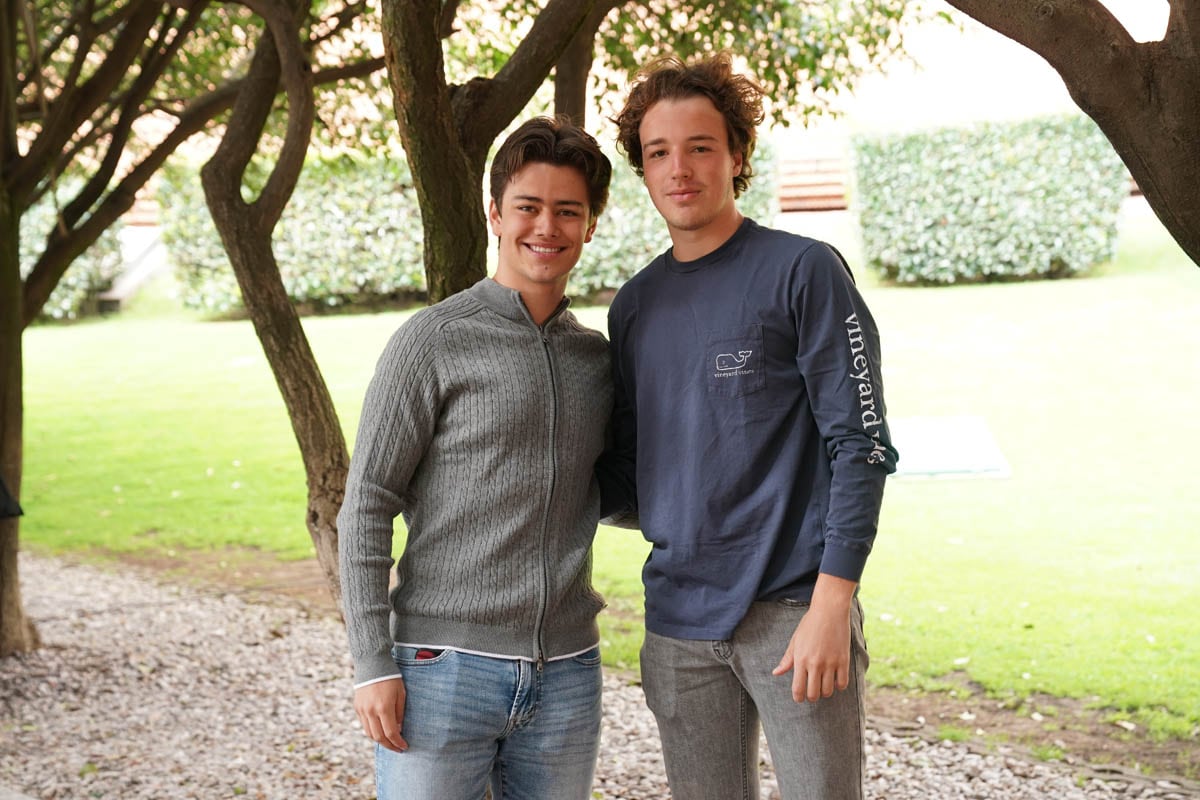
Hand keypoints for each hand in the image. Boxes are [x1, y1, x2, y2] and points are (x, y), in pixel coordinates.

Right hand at [354, 678, 407, 751]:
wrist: (372, 663)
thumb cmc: (391, 677)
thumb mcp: (401, 694)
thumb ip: (400, 713)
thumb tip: (398, 729)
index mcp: (384, 708)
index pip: (391, 733)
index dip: (398, 743)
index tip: (404, 747)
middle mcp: (371, 711)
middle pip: (379, 737)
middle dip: (389, 746)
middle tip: (398, 749)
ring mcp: (362, 710)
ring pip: (369, 733)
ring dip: (380, 741)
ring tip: (389, 742)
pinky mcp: (357, 707)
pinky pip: (364, 725)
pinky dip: (372, 731)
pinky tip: (380, 731)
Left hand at [771, 574, 855, 702]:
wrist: (829, 610)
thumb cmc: (809, 624)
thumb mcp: (795, 641)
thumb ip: (787, 659)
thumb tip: (776, 673)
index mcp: (800, 660)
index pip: (798, 689)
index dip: (798, 698)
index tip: (800, 698)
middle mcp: (815, 664)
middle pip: (813, 694)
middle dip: (812, 697)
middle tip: (812, 692)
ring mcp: (830, 663)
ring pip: (828, 691)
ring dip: (825, 692)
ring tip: (823, 684)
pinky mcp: (843, 661)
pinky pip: (842, 684)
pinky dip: (839, 686)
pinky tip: (835, 679)